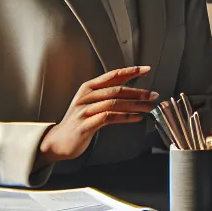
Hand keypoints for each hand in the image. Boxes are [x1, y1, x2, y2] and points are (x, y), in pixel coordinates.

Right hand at [38, 66, 157, 163]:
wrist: (57, 141)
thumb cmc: (78, 122)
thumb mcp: (91, 103)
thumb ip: (108, 95)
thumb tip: (132, 91)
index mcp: (88, 88)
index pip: (112, 75)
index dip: (130, 71)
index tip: (146, 69)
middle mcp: (86, 97)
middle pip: (117, 90)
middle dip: (138, 92)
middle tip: (154, 95)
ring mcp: (85, 110)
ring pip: (115, 103)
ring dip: (135, 105)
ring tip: (149, 107)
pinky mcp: (86, 125)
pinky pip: (109, 118)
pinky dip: (126, 117)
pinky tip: (137, 117)